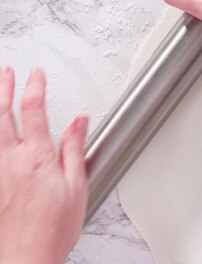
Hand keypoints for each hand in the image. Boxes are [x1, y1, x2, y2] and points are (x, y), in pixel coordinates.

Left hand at [0, 67, 87, 263]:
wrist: (24, 259)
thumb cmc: (52, 229)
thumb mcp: (76, 187)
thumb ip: (74, 149)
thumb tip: (78, 122)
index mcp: (37, 158)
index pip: (32, 110)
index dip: (34, 87)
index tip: (36, 74)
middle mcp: (10, 160)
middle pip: (2, 113)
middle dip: (5, 88)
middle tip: (8, 72)